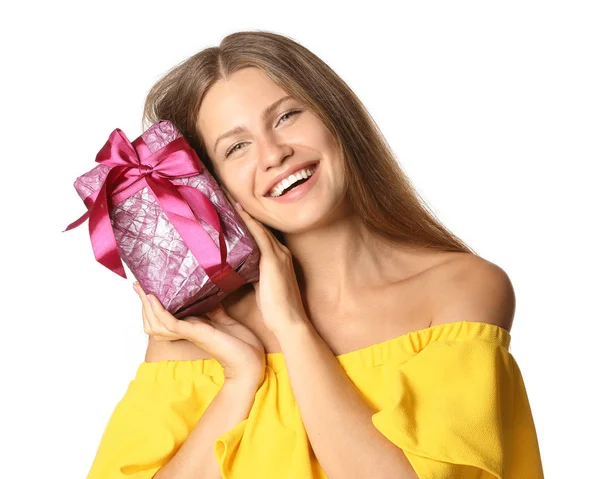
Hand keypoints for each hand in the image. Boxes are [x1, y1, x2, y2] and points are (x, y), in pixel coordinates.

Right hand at [133, 281, 265, 386]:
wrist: (251, 361)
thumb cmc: (241, 344)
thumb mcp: (224, 320)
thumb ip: (213, 309)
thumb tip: (209, 292)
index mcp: (191, 328)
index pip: (163, 317)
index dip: (152, 305)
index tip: (145, 287)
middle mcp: (185, 332)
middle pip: (153, 322)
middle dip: (143, 303)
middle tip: (136, 285)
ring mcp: (189, 334)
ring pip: (156, 323)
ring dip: (146, 306)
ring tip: (141, 289)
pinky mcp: (195, 333)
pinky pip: (170, 323)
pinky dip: (159, 311)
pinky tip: (153, 298)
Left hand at [222, 190, 308, 337]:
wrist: (290, 322)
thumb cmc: (275, 310)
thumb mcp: (261, 287)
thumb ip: (251, 274)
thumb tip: (236, 269)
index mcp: (279, 257)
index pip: (261, 233)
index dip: (247, 219)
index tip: (231, 206)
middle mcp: (281, 251)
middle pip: (259, 225)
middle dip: (244, 210)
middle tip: (226, 193)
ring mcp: (278, 254)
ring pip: (258, 226)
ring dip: (243, 210)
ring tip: (227, 196)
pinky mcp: (273, 260)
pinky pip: (258, 235)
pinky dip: (247, 221)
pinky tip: (236, 209)